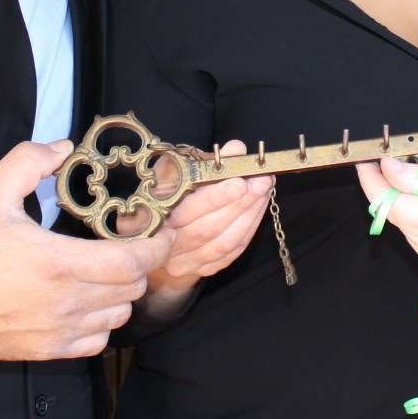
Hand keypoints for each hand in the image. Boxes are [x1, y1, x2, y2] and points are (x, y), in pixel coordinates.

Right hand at [0, 140, 173, 360]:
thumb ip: (29, 161)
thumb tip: (62, 148)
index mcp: (59, 263)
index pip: (133, 262)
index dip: (157, 246)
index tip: (161, 232)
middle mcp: (66, 302)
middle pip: (133, 288)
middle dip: (139, 265)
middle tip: (128, 245)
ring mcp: (59, 331)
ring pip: (118, 315)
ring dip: (121, 293)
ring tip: (106, 272)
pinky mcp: (48, 350)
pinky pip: (96, 341)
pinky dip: (101, 322)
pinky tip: (86, 302)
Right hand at [116, 139, 271, 318]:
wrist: (153, 234)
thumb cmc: (164, 193)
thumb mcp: (176, 169)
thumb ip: (205, 160)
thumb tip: (236, 149)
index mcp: (154, 216)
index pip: (187, 210)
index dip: (216, 197)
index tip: (240, 181)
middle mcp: (166, 245)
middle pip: (209, 228)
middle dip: (241, 203)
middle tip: (262, 181)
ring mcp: (184, 262)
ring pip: (224, 243)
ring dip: (249, 215)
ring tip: (264, 191)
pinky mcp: (202, 269)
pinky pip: (231, 253)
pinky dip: (248, 230)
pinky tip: (257, 209)